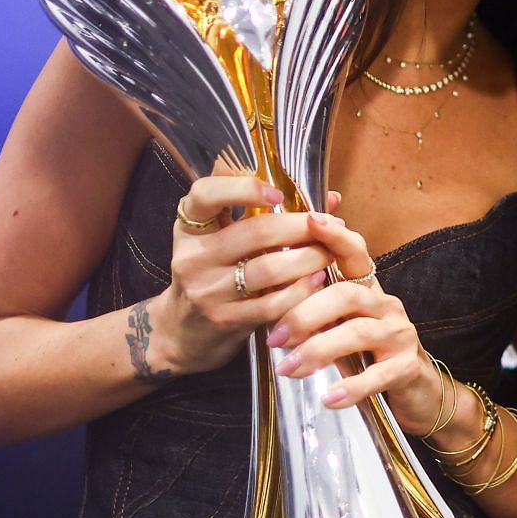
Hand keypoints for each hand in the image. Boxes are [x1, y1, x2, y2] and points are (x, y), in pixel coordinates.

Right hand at [151, 175, 336, 374]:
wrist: (184, 329)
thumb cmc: (214, 270)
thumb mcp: (220, 235)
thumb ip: (263, 208)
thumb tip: (330, 198)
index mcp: (189, 225)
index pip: (206, 194)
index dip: (245, 188)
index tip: (279, 194)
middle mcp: (192, 255)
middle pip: (256, 232)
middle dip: (301, 227)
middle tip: (331, 226)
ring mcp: (206, 290)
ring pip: (269, 269)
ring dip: (309, 259)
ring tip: (329, 254)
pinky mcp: (223, 319)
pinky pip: (271, 304)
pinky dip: (301, 291)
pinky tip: (318, 281)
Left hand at [265, 211, 445, 434]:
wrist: (416, 393)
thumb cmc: (368, 355)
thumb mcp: (341, 326)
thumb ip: (315, 309)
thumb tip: (268, 294)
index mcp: (367, 289)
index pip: (354, 252)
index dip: (335, 235)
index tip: (309, 220)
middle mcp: (385, 304)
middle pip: (346, 294)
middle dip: (305, 313)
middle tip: (274, 337)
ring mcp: (399, 334)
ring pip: (358, 332)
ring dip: (318, 350)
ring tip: (288, 368)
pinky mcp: (406, 367)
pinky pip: (378, 375)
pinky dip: (350, 386)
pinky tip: (328, 398)